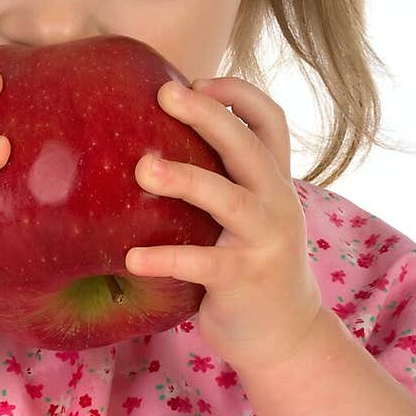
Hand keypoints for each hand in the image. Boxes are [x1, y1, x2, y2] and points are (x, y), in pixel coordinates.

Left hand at [125, 77, 322, 374]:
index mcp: (274, 181)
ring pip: (227, 198)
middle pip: (246, 145)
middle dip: (208, 114)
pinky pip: (203, 263)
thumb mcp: (246, 216)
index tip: (197, 80)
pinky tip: (132, 258)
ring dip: (185, 178)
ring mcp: (265, 239)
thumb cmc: (248, 264)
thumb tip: (146, 142)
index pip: (270, 120)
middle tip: (165, 93)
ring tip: (143, 168)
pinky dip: (167, 257)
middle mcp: (276, 202)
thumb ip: (219, 180)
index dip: (237, 94)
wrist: (284, 335)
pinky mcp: (245, 277)